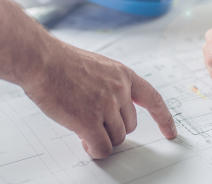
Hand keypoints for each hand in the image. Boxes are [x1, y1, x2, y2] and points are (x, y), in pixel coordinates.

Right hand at [23, 43, 176, 158]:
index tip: (170, 132)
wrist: (40, 60)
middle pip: (129, 125)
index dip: (163, 118)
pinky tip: (84, 142)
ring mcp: (105, 105)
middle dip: (113, 129)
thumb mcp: (96, 67)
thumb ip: (108, 86)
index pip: (153, 99)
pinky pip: (102, 148)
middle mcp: (119, 89)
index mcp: (122, 74)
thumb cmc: (60, 62)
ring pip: (116, 138)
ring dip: (101, 138)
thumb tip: (109, 114)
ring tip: (82, 127)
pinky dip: (95, 150)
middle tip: (93, 124)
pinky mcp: (89, 121)